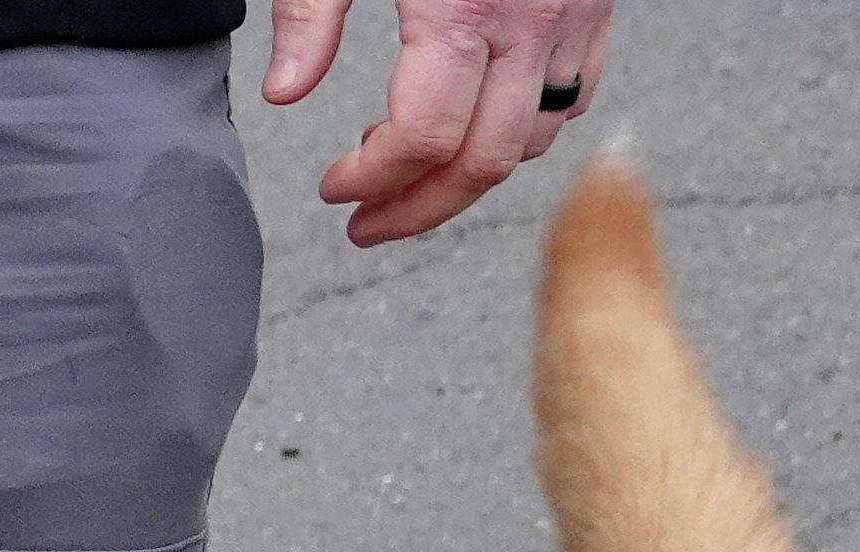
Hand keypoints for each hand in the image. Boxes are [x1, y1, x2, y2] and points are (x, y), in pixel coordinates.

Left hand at [264, 0, 610, 245]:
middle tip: (368, 222)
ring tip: (414, 176)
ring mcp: (574, 7)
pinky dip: (529, 126)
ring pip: (534, 138)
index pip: (422, 140)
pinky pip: (575, 90)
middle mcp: (532, 14)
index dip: (372, 182)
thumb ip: (312, 8)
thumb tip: (284, 91)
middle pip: (483, 163)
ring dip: (472, 173)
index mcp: (466, 6)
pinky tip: (477, 122)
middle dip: (419, 207)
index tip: (334, 188)